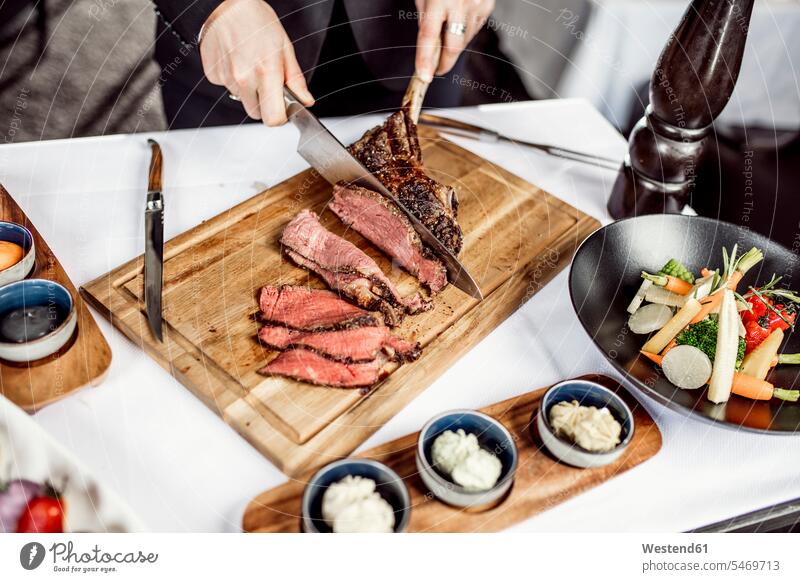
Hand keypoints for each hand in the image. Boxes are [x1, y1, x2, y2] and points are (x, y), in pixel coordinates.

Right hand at [199, 0, 313, 125]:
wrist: (228, 5)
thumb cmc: (258, 21)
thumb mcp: (285, 48)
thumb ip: (295, 80)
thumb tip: (306, 100)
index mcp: (267, 73)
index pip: (273, 119)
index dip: (280, 116)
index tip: (282, 107)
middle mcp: (244, 78)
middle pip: (256, 114)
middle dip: (264, 104)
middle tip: (266, 81)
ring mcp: (226, 78)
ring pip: (241, 99)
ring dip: (248, 89)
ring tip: (250, 63)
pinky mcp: (213, 75)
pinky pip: (226, 87)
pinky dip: (232, 78)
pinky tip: (236, 59)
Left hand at [414, 0, 494, 80]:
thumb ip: (426, 18)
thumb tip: (428, 45)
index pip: (429, 35)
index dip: (425, 59)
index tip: (424, 76)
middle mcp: (460, 4)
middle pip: (453, 47)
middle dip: (444, 63)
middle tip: (435, 70)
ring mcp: (477, 6)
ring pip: (464, 41)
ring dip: (454, 45)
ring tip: (447, 32)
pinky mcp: (487, 7)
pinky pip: (474, 30)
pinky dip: (465, 32)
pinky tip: (460, 21)